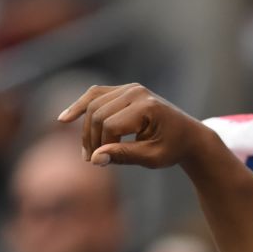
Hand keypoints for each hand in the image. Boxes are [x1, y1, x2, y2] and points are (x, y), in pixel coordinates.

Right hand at [56, 83, 209, 168]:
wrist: (189, 135)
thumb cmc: (173, 148)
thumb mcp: (152, 158)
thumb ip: (124, 156)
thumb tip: (95, 159)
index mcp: (147, 107)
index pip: (111, 125)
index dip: (103, 146)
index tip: (101, 163)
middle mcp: (137, 92)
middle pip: (98, 114)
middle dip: (92, 139)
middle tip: (92, 161)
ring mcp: (130, 88)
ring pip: (93, 105)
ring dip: (86, 128)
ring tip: (86, 152)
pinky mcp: (124, 90)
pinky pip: (96, 95)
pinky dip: (80, 106)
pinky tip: (63, 119)